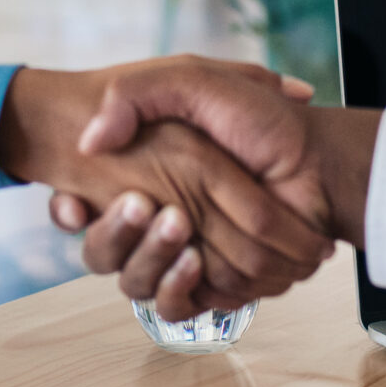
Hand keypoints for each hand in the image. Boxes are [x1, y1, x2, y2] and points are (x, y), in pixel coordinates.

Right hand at [0, 64, 334, 311]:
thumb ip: (134, 95)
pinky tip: (194, 260)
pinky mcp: (211, 285)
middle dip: (112, 233)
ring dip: (147, 257)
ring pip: (135, 281)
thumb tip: (89, 140)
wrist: (317, 161)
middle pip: (103, 252)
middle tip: (140, 204)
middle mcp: (155, 219)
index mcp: (142, 176)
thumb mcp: (192, 80)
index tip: (75, 203)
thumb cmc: (260, 119)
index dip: (68, 210)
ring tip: (176, 224)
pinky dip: (181, 289)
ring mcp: (182, 255)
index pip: (80, 207)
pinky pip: (177, 306)